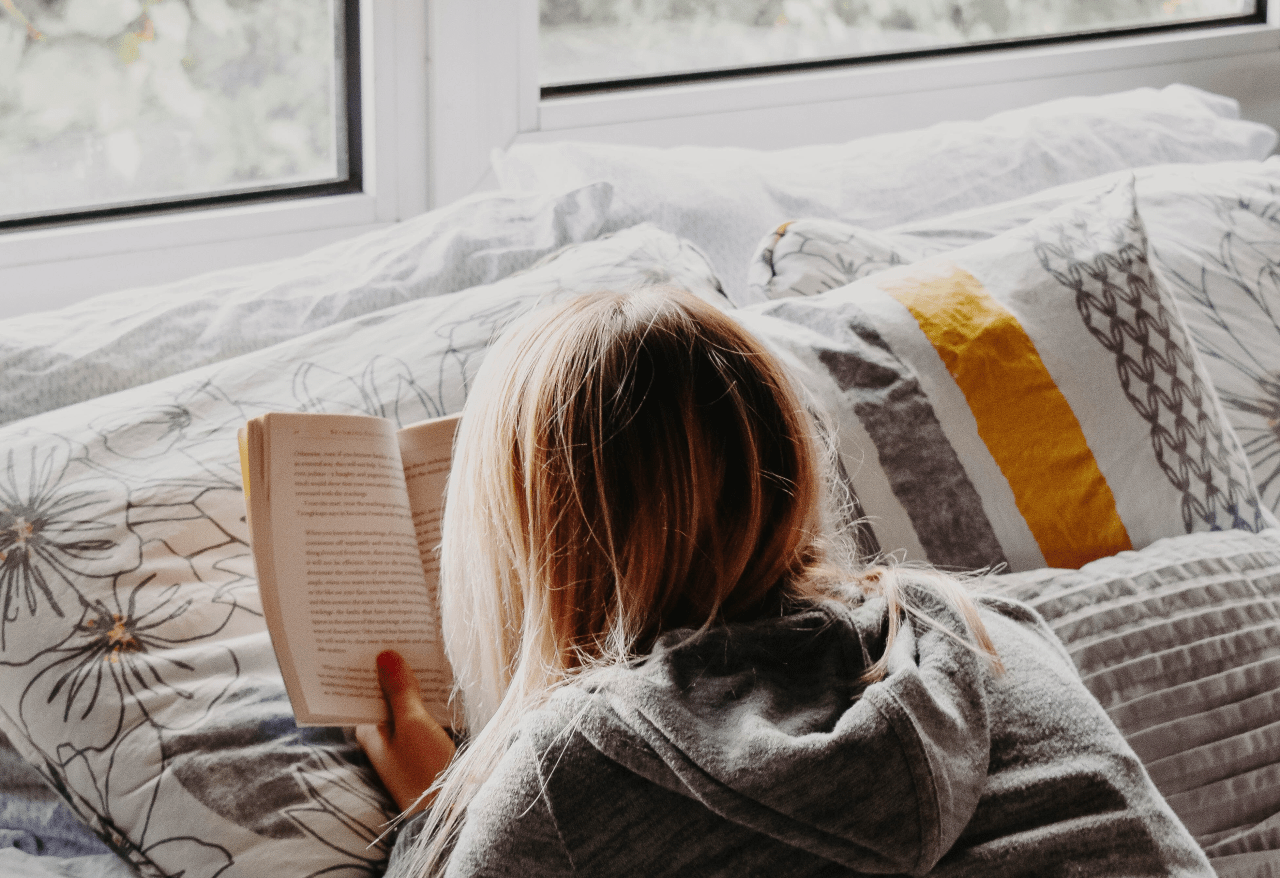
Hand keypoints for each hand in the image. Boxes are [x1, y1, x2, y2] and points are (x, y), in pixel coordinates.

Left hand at [356, 650, 456, 813]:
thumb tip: (384, 655)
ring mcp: (404, 740)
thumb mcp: (412, 724)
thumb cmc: (424, 770)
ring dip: (411, 680)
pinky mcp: (424, 744)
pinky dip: (426, 695)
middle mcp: (382, 735)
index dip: (368, 664)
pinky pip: (421, 711)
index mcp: (369, 731)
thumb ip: (399, 690)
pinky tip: (438, 677)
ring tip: (420, 646)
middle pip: (384, 693)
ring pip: (404, 701)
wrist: (450, 812)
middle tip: (400, 631)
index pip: (362, 690)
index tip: (375, 635)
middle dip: (392, 667)